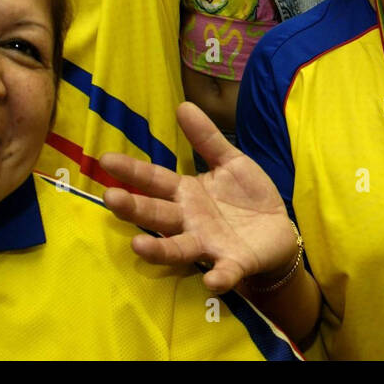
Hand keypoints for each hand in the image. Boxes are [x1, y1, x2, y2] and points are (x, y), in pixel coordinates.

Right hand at [100, 103, 299, 292]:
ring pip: (179, 249)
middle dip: (134, 208)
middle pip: (158, 214)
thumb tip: (183, 104)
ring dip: (159, 250)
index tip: (105, 159)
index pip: (155, 180)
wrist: (278, 232)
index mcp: (187, 194)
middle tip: (110, 198)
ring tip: (139, 246)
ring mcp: (209, 245)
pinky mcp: (234, 263)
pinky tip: (212, 279)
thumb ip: (207, 139)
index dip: (132, 171)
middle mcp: (190, 221)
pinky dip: (218, 276)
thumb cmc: (247, 197)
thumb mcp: (231, 162)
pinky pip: (224, 271)